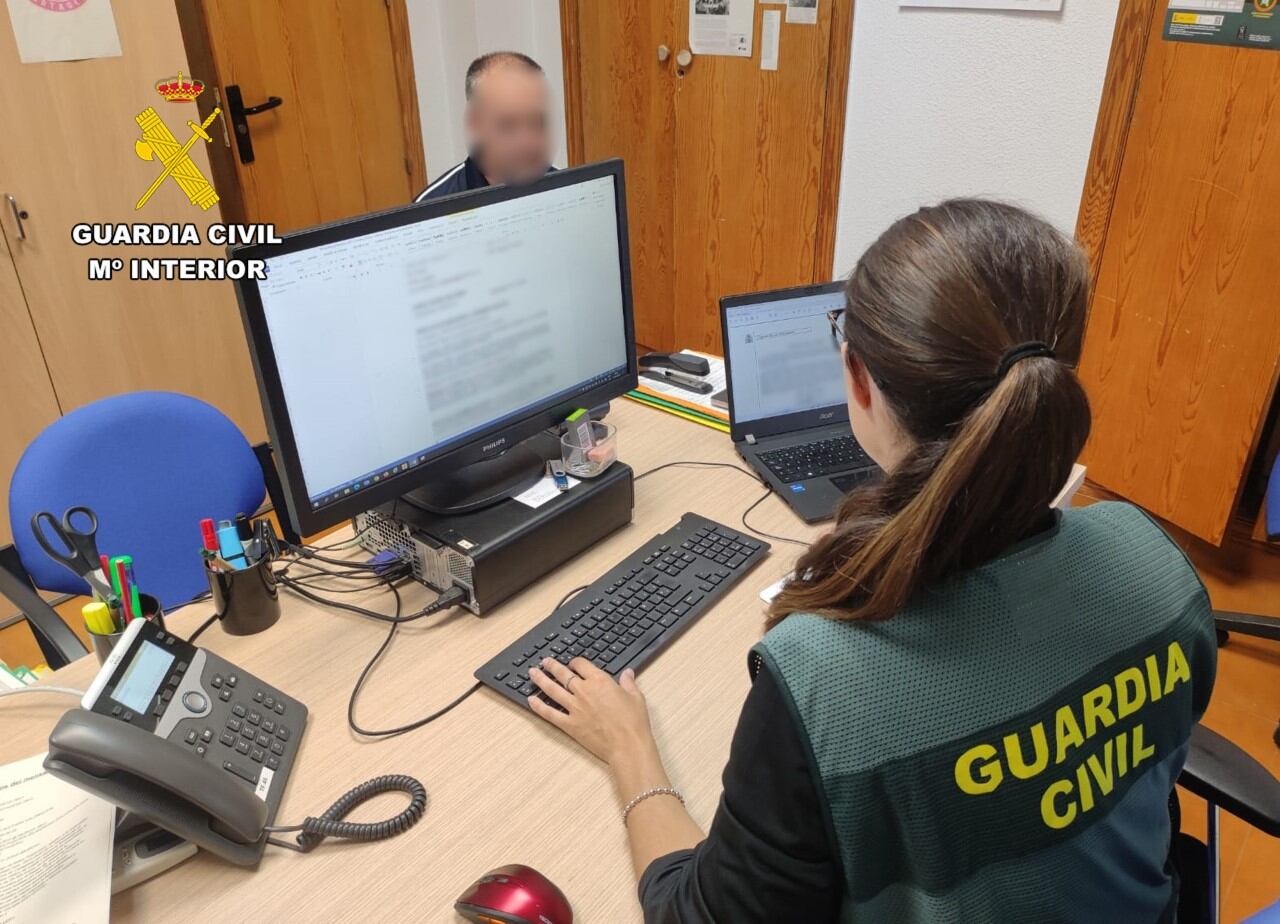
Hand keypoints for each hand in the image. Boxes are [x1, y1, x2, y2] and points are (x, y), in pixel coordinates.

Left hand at [529, 657, 657, 765]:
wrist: (627, 745)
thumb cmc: (634, 722)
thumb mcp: (636, 697)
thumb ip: (628, 683)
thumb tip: (627, 673)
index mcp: (600, 681)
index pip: (581, 665)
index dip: (575, 662)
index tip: (572, 663)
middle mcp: (584, 691)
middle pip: (563, 674)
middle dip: (552, 666)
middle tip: (544, 662)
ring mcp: (574, 708)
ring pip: (552, 689)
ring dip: (541, 680)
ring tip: (532, 673)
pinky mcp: (569, 724)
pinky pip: (550, 713)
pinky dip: (538, 706)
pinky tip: (531, 700)